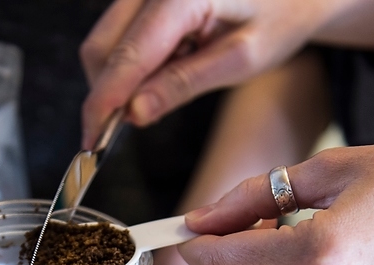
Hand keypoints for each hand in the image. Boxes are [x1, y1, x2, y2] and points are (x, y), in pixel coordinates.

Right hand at [79, 0, 373, 146]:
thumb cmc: (281, 15)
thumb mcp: (241, 59)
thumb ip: (183, 85)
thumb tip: (134, 113)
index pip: (127, 57)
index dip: (103, 104)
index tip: (92, 140)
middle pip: (102, 47)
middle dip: (107, 94)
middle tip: (127, 128)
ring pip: (106, 41)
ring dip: (121, 77)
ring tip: (167, 86)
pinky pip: (121, 32)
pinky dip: (133, 61)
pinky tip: (168, 65)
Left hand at [178, 135, 373, 264]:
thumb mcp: (331, 169)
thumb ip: (255, 196)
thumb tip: (203, 216)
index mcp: (322, 254)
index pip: (226, 262)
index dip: (197, 246)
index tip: (185, 231)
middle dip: (231, 256)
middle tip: (250, 218)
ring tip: (291, 235)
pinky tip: (314, 261)